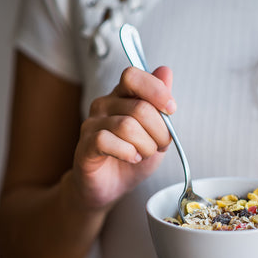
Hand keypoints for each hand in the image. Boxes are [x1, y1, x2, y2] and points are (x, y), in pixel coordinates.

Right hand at [70, 66, 174, 209]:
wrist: (110, 187)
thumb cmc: (133, 156)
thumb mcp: (156, 130)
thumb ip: (160, 102)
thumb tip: (165, 71)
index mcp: (122, 96)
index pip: (134, 76)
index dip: (156, 91)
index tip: (171, 110)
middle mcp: (105, 104)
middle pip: (140, 107)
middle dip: (160, 132)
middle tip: (159, 145)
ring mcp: (92, 123)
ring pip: (127, 126)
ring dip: (146, 145)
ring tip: (144, 154)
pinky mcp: (86, 144)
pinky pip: (108, 141)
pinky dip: (128, 152)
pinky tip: (131, 158)